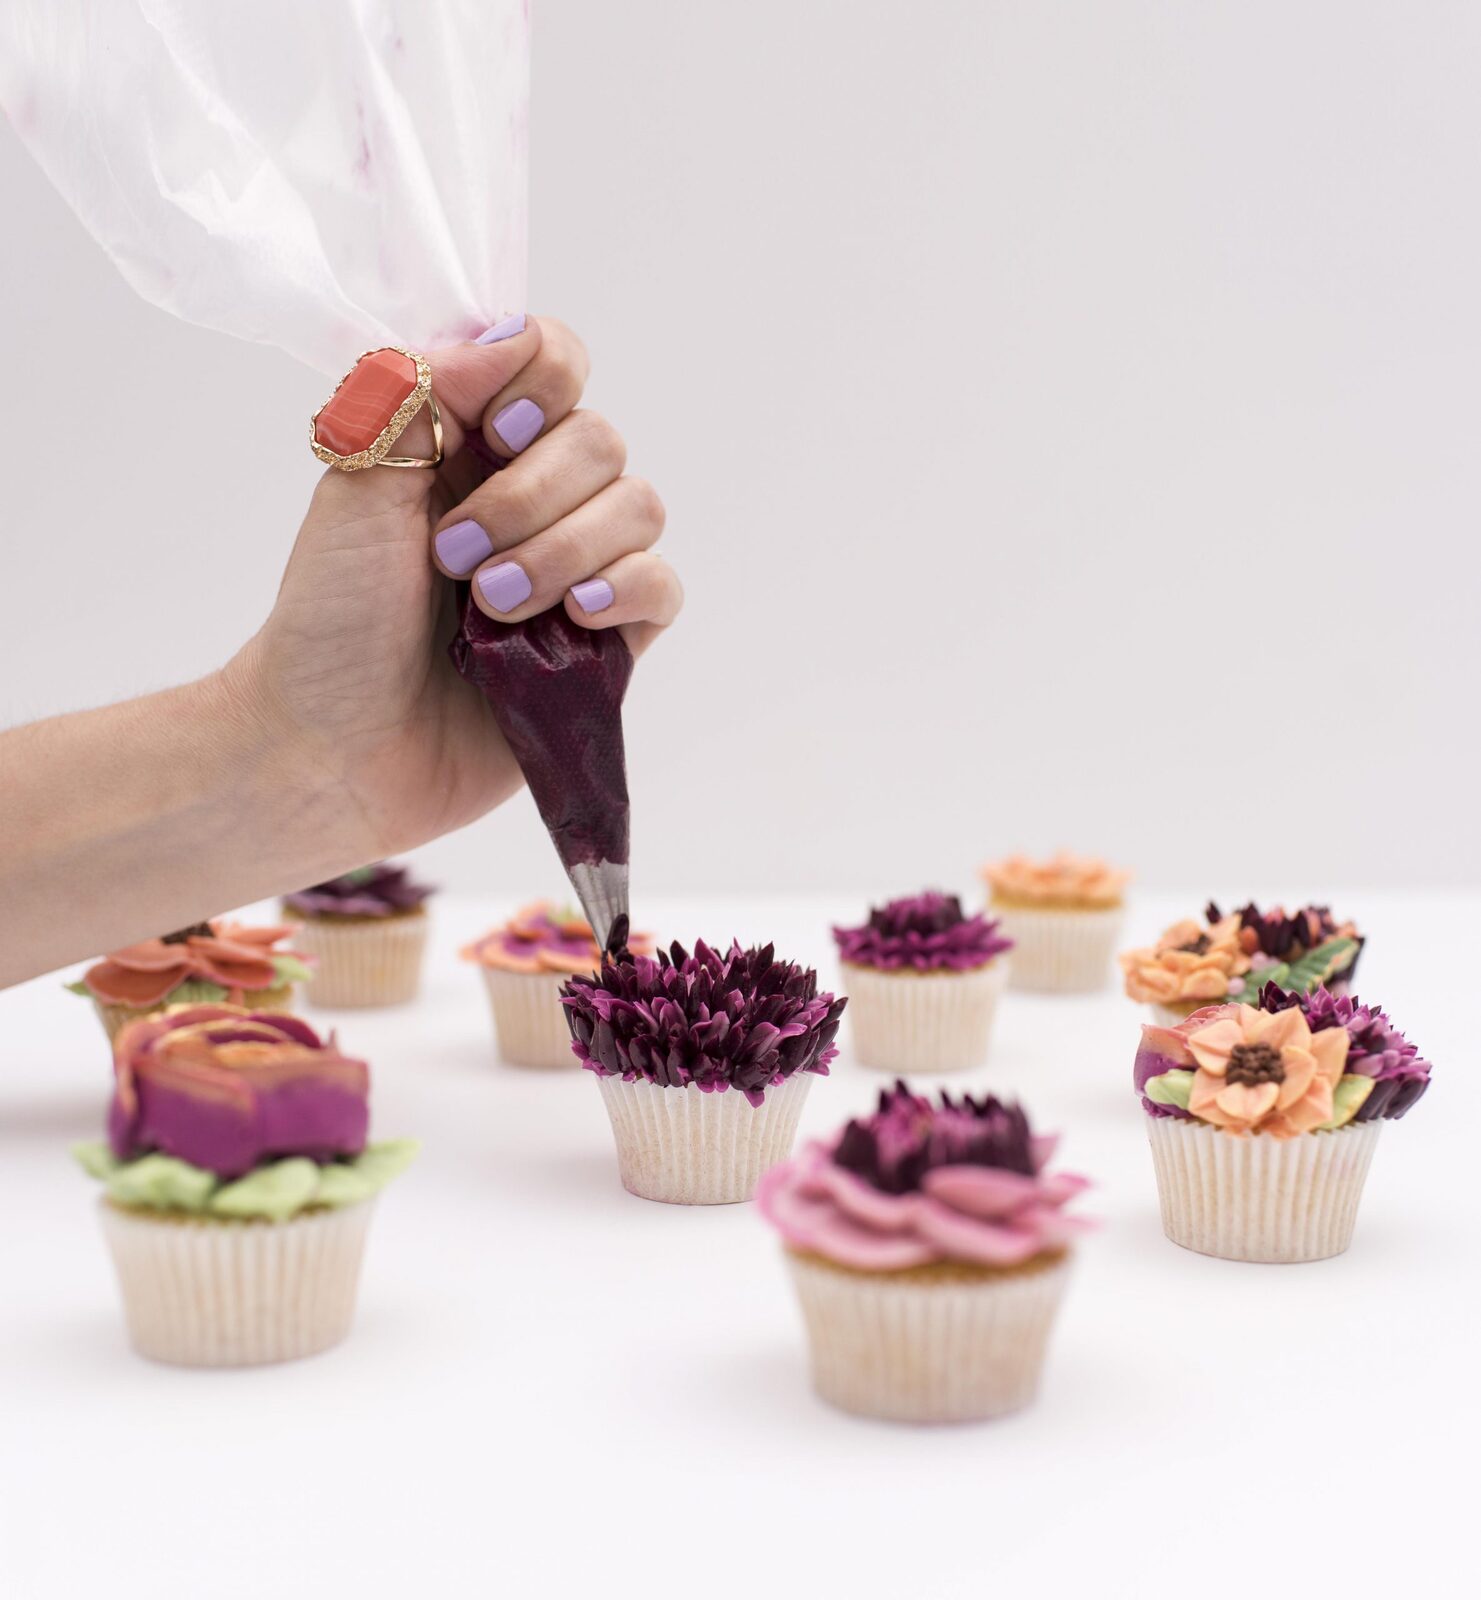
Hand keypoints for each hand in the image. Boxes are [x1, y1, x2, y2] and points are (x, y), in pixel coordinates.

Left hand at [231, 317, 680, 863]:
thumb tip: (507, 336)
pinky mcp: (606, 644)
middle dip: (532, 496)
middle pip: (600, 438)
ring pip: (638, 508)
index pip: (553, 361)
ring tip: (492, 609)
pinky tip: (573, 617)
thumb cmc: (330, 622)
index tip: (492, 429)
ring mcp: (574, 569)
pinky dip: (626, 588)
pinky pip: (661, 586)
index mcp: (470, 444)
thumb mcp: (357, 484)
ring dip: (564, 550)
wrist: (336, 749)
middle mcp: (532, 496)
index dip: (541, 380)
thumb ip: (425, 392)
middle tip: (453, 558)